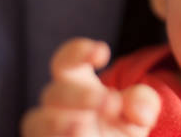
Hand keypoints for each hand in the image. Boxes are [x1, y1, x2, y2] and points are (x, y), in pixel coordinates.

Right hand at [21, 38, 160, 136]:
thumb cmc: (123, 124)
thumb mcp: (140, 111)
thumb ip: (143, 102)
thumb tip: (138, 108)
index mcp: (77, 83)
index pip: (66, 60)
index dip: (78, 52)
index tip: (102, 52)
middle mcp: (57, 105)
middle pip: (54, 93)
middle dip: (80, 96)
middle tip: (111, 102)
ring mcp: (49, 130)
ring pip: (36, 122)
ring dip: (57, 124)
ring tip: (79, 128)